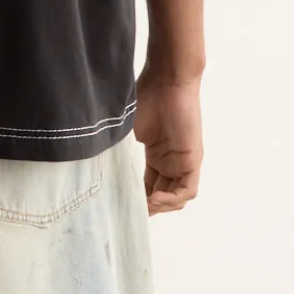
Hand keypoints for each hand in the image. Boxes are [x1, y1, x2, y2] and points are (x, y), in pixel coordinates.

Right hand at [133, 66, 202, 214]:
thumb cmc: (147, 97)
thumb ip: (122, 149)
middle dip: (148, 207)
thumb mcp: (129, 129)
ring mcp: (183, 161)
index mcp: (156, 154)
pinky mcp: (193, 159)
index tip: (122, 204)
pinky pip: (187, 190)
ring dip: (161, 206)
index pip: (148, 185)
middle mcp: (171, 161)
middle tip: (132, 212)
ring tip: (144, 207)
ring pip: (177, 197)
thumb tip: (100, 165)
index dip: (138, 197)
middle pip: (162, 194)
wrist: (166, 80)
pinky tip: (155, 198)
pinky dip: (172, 199)